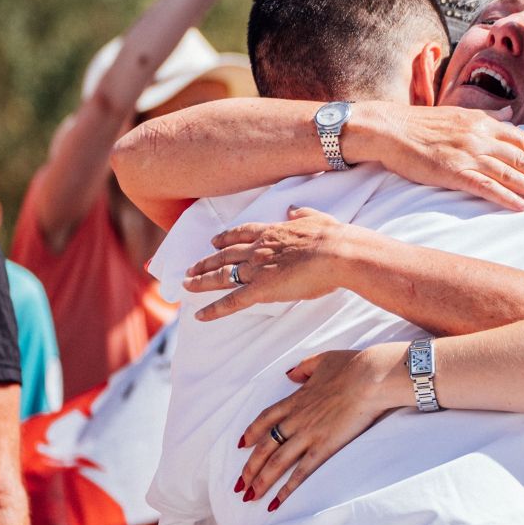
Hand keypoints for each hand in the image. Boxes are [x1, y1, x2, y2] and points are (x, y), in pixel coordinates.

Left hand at [184, 207, 344, 319]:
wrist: (336, 253)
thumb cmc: (332, 237)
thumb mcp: (316, 218)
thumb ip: (302, 214)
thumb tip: (293, 209)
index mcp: (271, 232)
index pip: (240, 234)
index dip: (224, 238)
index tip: (213, 241)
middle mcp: (258, 249)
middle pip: (224, 255)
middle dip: (205, 262)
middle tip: (190, 268)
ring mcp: (257, 269)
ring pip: (222, 275)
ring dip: (202, 280)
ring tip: (187, 285)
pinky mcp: (261, 289)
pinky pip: (232, 301)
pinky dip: (214, 309)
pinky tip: (200, 315)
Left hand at [232, 345, 406, 509]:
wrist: (371, 377)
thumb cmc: (351, 366)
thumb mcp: (322, 360)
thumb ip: (303, 368)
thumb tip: (290, 373)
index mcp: (296, 399)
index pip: (265, 419)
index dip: (251, 433)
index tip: (241, 445)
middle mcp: (296, 419)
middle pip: (264, 446)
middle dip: (249, 467)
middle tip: (239, 484)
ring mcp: (309, 434)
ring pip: (277, 462)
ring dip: (261, 481)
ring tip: (250, 496)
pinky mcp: (325, 446)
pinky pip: (301, 471)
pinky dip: (287, 488)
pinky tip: (277, 501)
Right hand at [364, 104, 523, 211]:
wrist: (390, 128)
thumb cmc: (420, 123)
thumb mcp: (458, 113)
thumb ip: (487, 116)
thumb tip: (509, 113)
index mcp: (483, 122)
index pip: (522, 139)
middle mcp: (480, 136)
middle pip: (521, 157)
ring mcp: (468, 154)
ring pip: (509, 172)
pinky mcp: (453, 171)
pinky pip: (486, 186)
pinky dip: (506, 197)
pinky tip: (522, 206)